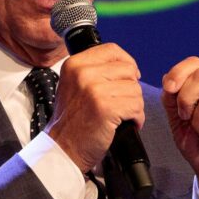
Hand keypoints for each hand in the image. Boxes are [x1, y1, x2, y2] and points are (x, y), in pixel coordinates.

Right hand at [45, 43, 143, 172]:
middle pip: (128, 70)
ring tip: (121, 116)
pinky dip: (136, 118)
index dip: (126, 62)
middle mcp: (83, 73)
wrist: (63, 148)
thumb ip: (94, 70)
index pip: (111, 50)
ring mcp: (94, 90)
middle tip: (122, 103)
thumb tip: (127, 66)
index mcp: (74, 64)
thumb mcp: (74, 85)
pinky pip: (136, 107)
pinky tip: (124, 124)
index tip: (129, 76)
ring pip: (135, 89)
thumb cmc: (72, 121)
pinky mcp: (106, 108)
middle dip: (131, 88)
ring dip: (134, 105)